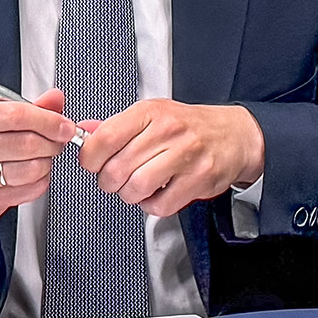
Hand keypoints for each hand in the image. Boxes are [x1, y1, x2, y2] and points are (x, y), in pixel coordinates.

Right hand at [0, 89, 79, 232]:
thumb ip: (21, 106)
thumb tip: (55, 98)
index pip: (15, 115)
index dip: (48, 120)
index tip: (64, 124)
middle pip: (25, 144)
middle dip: (52, 142)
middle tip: (57, 141)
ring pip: (28, 170)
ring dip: (46, 163)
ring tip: (42, 157)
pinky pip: (25, 192)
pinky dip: (38, 182)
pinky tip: (31, 175)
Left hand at [78, 99, 265, 218]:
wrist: (234, 135)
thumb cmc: (189, 127)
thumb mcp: (152, 116)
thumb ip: (115, 127)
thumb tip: (83, 132)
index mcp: (151, 112)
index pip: (104, 138)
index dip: (90, 158)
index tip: (94, 162)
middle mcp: (169, 130)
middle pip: (116, 169)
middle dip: (110, 181)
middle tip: (117, 178)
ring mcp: (186, 155)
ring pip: (135, 188)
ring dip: (130, 195)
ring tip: (138, 186)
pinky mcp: (199, 179)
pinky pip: (160, 205)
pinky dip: (153, 205)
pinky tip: (159, 192)